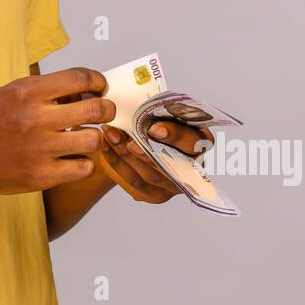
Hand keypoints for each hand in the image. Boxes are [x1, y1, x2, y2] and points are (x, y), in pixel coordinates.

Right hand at [0, 68, 116, 195]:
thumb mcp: (10, 92)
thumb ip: (44, 89)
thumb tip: (83, 88)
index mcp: (27, 91)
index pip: (80, 78)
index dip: (98, 80)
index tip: (100, 86)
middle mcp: (36, 118)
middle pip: (95, 109)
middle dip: (106, 108)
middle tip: (103, 111)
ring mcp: (40, 149)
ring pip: (93, 140)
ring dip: (94, 136)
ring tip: (84, 136)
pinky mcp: (41, 175)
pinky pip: (83, 168)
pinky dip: (83, 162)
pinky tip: (72, 158)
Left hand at [97, 120, 215, 203]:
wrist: (135, 140)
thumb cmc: (151, 121)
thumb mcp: (157, 112)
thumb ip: (154, 113)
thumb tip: (138, 110)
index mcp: (199, 141)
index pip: (194, 142)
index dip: (175, 136)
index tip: (152, 128)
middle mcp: (192, 168)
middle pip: (172, 164)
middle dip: (146, 151)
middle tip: (127, 140)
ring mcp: (174, 185)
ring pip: (150, 175)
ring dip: (127, 155)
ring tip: (110, 135)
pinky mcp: (154, 194)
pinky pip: (134, 182)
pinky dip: (117, 163)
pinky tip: (105, 147)